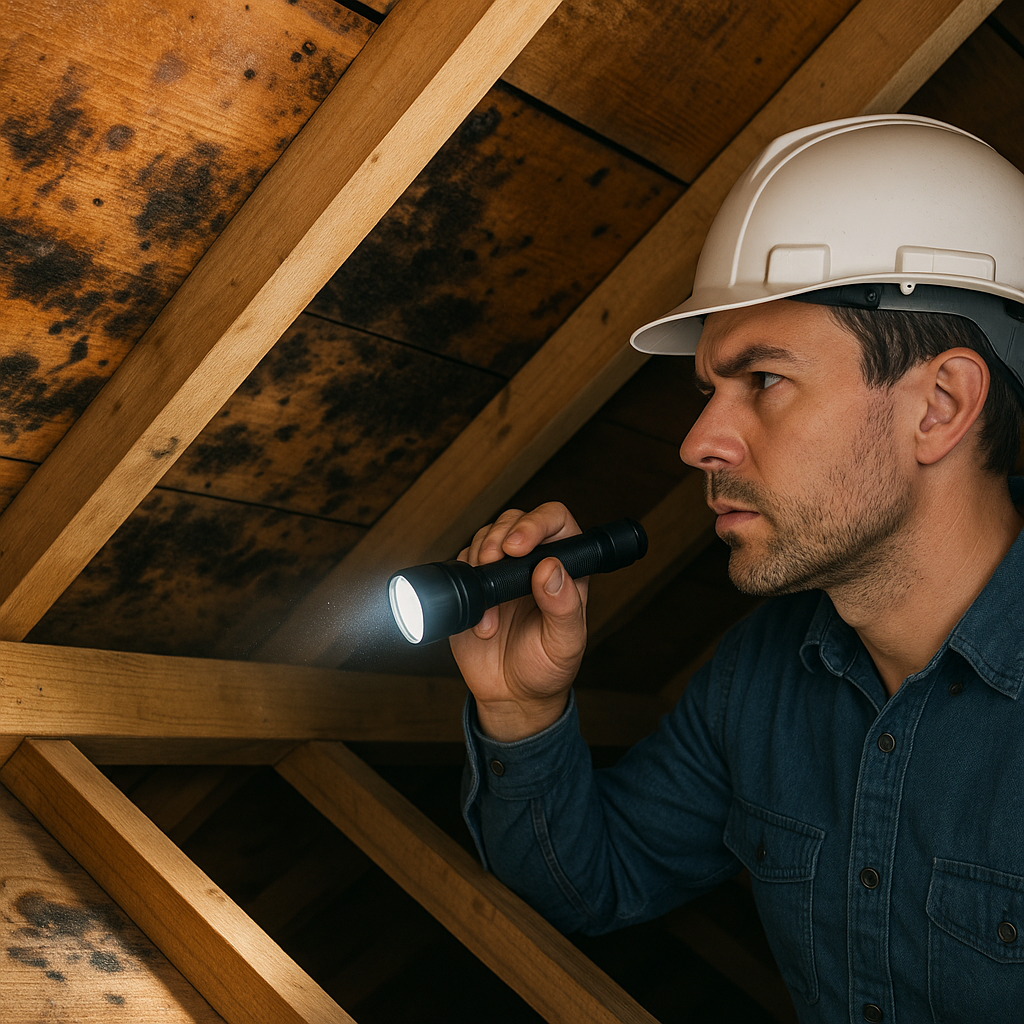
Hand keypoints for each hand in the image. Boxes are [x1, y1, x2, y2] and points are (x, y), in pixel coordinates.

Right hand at [450, 502, 587, 741]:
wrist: (510, 695)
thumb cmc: (546, 669)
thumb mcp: (565, 644)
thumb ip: (565, 607)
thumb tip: (551, 568)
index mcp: (566, 568)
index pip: (555, 521)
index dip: (536, 523)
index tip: (518, 546)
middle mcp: (534, 563)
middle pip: (515, 520)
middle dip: (498, 536)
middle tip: (494, 561)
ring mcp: (503, 573)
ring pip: (486, 537)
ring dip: (481, 559)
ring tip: (491, 603)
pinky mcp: (476, 586)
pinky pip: (463, 565)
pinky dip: (466, 583)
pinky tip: (480, 618)